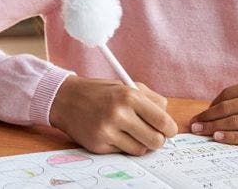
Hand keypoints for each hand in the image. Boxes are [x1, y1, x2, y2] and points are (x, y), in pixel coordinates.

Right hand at [50, 75, 177, 154]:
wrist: (66, 99)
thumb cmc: (102, 92)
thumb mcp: (128, 86)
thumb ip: (152, 100)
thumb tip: (168, 120)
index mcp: (130, 96)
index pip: (163, 121)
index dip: (170, 129)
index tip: (169, 130)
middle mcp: (119, 114)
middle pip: (155, 140)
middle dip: (159, 140)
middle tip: (154, 135)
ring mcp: (107, 131)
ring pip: (141, 150)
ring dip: (141, 144)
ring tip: (133, 133)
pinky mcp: (98, 145)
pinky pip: (123, 152)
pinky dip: (124, 146)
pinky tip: (116, 134)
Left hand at [189, 77, 237, 145]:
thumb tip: (222, 107)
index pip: (228, 95)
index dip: (211, 106)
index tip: (201, 114)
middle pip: (227, 109)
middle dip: (206, 118)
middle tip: (193, 125)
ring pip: (235, 123)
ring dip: (214, 128)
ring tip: (201, 133)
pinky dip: (230, 137)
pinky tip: (219, 138)